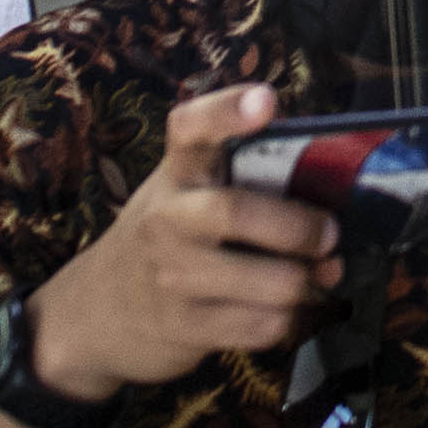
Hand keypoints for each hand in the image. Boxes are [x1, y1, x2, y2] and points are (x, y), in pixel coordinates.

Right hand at [24, 85, 339, 398]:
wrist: (94, 312)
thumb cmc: (166, 238)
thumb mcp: (186, 192)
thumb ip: (248, 184)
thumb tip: (333, 216)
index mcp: (178, 171)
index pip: (192, 127)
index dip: (228, 111)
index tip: (265, 100)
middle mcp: (167, 217)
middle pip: (237, 213)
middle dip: (301, 228)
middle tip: (329, 236)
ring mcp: (172, 274)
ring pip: (269, 281)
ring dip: (305, 283)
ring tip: (312, 277)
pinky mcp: (184, 326)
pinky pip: (263, 325)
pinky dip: (287, 319)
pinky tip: (280, 309)